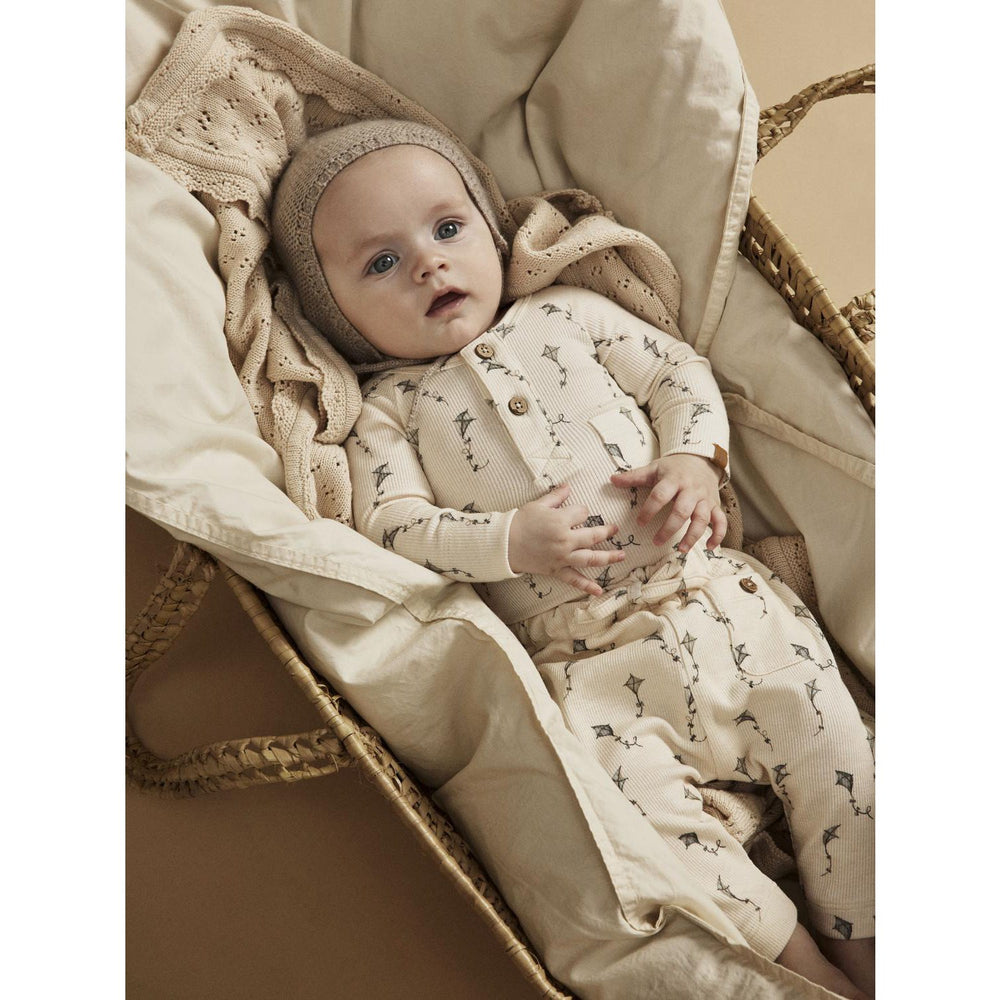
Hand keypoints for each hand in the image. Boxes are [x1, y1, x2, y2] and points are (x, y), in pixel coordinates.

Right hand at [509, 483, 625, 596]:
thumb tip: (568, 487)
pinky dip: (586, 586)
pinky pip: (574, 579)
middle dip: (607, 531)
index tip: (578, 512)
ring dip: (608, 557)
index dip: (582, 510)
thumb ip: (556, 496)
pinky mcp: (556, 570)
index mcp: (561, 521)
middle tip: (615, 529)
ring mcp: (562, 557)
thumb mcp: (538, 505)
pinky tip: (599, 590)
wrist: (504, 544)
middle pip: (593, 535)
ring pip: (591, 558)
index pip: (582, 513)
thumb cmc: (520, 522)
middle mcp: (565, 540)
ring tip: (621, 555)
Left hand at [611, 454, 725, 550]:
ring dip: (693, 536)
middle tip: (656, 542)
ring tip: (681, 550)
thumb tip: (611, 479)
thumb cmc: (673, 468)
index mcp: (673, 480)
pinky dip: (718, 535)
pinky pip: (720, 521)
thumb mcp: (654, 468)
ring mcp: (705, 498)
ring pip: (701, 519)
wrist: (700, 459)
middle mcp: (691, 490)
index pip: (660, 495)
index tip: (640, 523)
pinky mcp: (715, 505)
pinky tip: (710, 547)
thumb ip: (634, 476)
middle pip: (682, 511)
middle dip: (669, 528)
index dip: (650, 510)